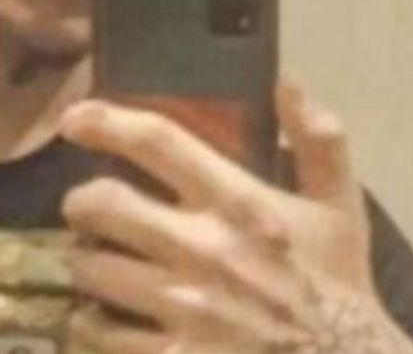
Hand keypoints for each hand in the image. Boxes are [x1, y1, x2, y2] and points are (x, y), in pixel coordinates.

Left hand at [58, 81, 412, 353]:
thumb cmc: (339, 288)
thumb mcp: (340, 208)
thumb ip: (320, 139)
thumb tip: (286, 83)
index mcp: (237, 202)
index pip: (157, 142)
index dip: (105, 122)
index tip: (72, 120)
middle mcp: (200, 248)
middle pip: (99, 205)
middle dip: (82, 204)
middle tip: (88, 212)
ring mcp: (181, 306)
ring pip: (89, 270)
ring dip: (85, 265)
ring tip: (96, 267)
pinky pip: (96, 333)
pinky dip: (90, 325)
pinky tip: (103, 322)